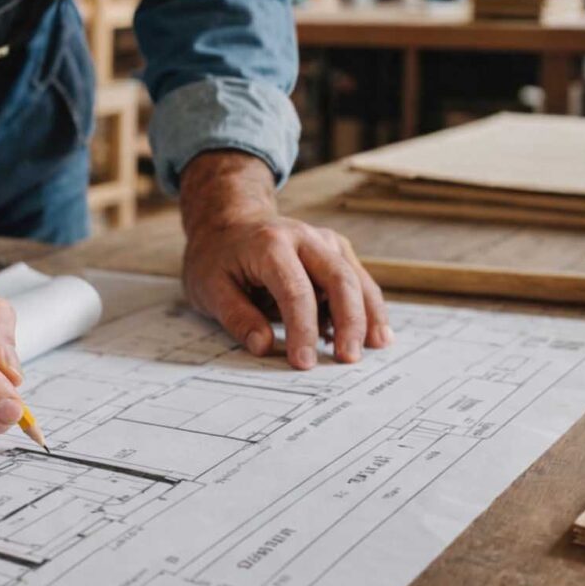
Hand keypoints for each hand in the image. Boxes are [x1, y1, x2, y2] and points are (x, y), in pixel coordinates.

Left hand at [179, 152, 392, 369]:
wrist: (229, 223)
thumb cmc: (217, 258)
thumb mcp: (208, 287)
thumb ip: (236, 317)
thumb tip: (263, 346)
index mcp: (270, 245)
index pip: (295, 291)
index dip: (302, 329)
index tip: (303, 362)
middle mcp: (304, 238)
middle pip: (339, 279)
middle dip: (350, 321)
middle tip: (349, 358)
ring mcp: (325, 242)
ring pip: (356, 278)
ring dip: (369, 314)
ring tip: (376, 347)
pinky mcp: (336, 251)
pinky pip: (357, 280)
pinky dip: (367, 307)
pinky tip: (372, 335)